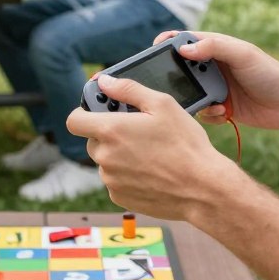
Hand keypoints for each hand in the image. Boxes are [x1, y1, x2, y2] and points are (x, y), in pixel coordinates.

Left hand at [66, 74, 235, 220]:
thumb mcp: (162, 105)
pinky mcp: (120, 197)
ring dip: (119, 155)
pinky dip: (127, 175)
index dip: (83, 114)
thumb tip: (105, 82)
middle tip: (136, 132)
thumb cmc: (185, 144)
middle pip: (93, 140)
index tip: (97, 112)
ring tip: (149, 153)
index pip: (74, 120)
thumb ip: (128, 89)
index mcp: (110, 130)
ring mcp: (111, 180)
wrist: (203, 189)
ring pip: (106, 161)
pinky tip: (151, 171)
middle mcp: (105, 157)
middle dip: (109, 134)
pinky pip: (115, 180)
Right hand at [158, 30, 278, 130]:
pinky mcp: (222, 107)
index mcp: (216, 48)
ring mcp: (217, 88)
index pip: (185, 41)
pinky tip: (225, 112)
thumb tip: (183, 49)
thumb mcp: (242, 54)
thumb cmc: (269, 73)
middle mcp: (213, 67)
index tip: (155, 48)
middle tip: (175, 86)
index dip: (168, 42)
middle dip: (178, 78)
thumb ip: (213, 47)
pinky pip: (204, 112)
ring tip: (213, 102)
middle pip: (182, 69)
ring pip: (191, 94)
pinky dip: (210, 114)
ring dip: (197, 100)